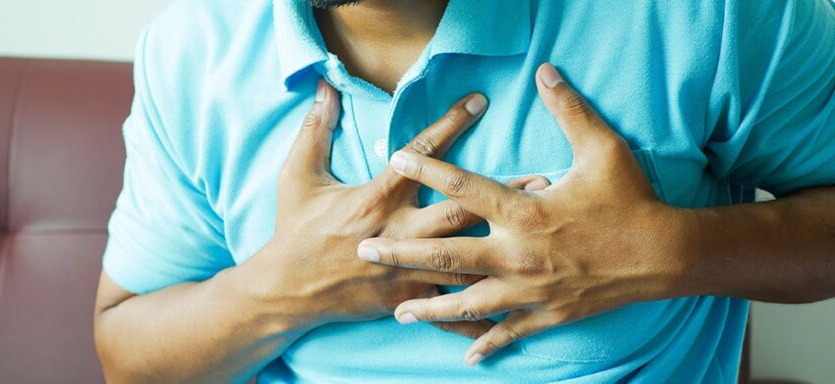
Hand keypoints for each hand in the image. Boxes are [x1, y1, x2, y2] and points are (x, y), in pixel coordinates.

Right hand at [247, 79, 548, 334]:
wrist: (285, 289)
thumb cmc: (293, 230)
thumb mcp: (297, 176)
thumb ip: (315, 132)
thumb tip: (325, 91)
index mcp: (374, 200)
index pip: (419, 157)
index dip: (449, 125)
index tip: (478, 102)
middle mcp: (397, 234)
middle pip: (459, 212)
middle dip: (501, 195)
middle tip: (540, 180)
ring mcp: (404, 270)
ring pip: (464, 258)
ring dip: (505, 245)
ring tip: (540, 233)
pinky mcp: (406, 297)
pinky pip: (449, 307)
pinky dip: (482, 310)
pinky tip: (515, 306)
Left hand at [356, 64, 686, 364]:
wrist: (665, 254)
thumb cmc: (631, 200)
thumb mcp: (603, 149)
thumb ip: (569, 110)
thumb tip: (547, 73)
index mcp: (524, 212)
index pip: (464, 188)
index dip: (427, 171)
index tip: (395, 161)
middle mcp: (518, 254)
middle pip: (446, 256)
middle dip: (402, 254)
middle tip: (366, 252)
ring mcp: (529, 289)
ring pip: (467, 303)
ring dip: (430, 308)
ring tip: (399, 312)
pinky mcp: (546, 313)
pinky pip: (508, 332)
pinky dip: (486, 345)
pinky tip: (463, 356)